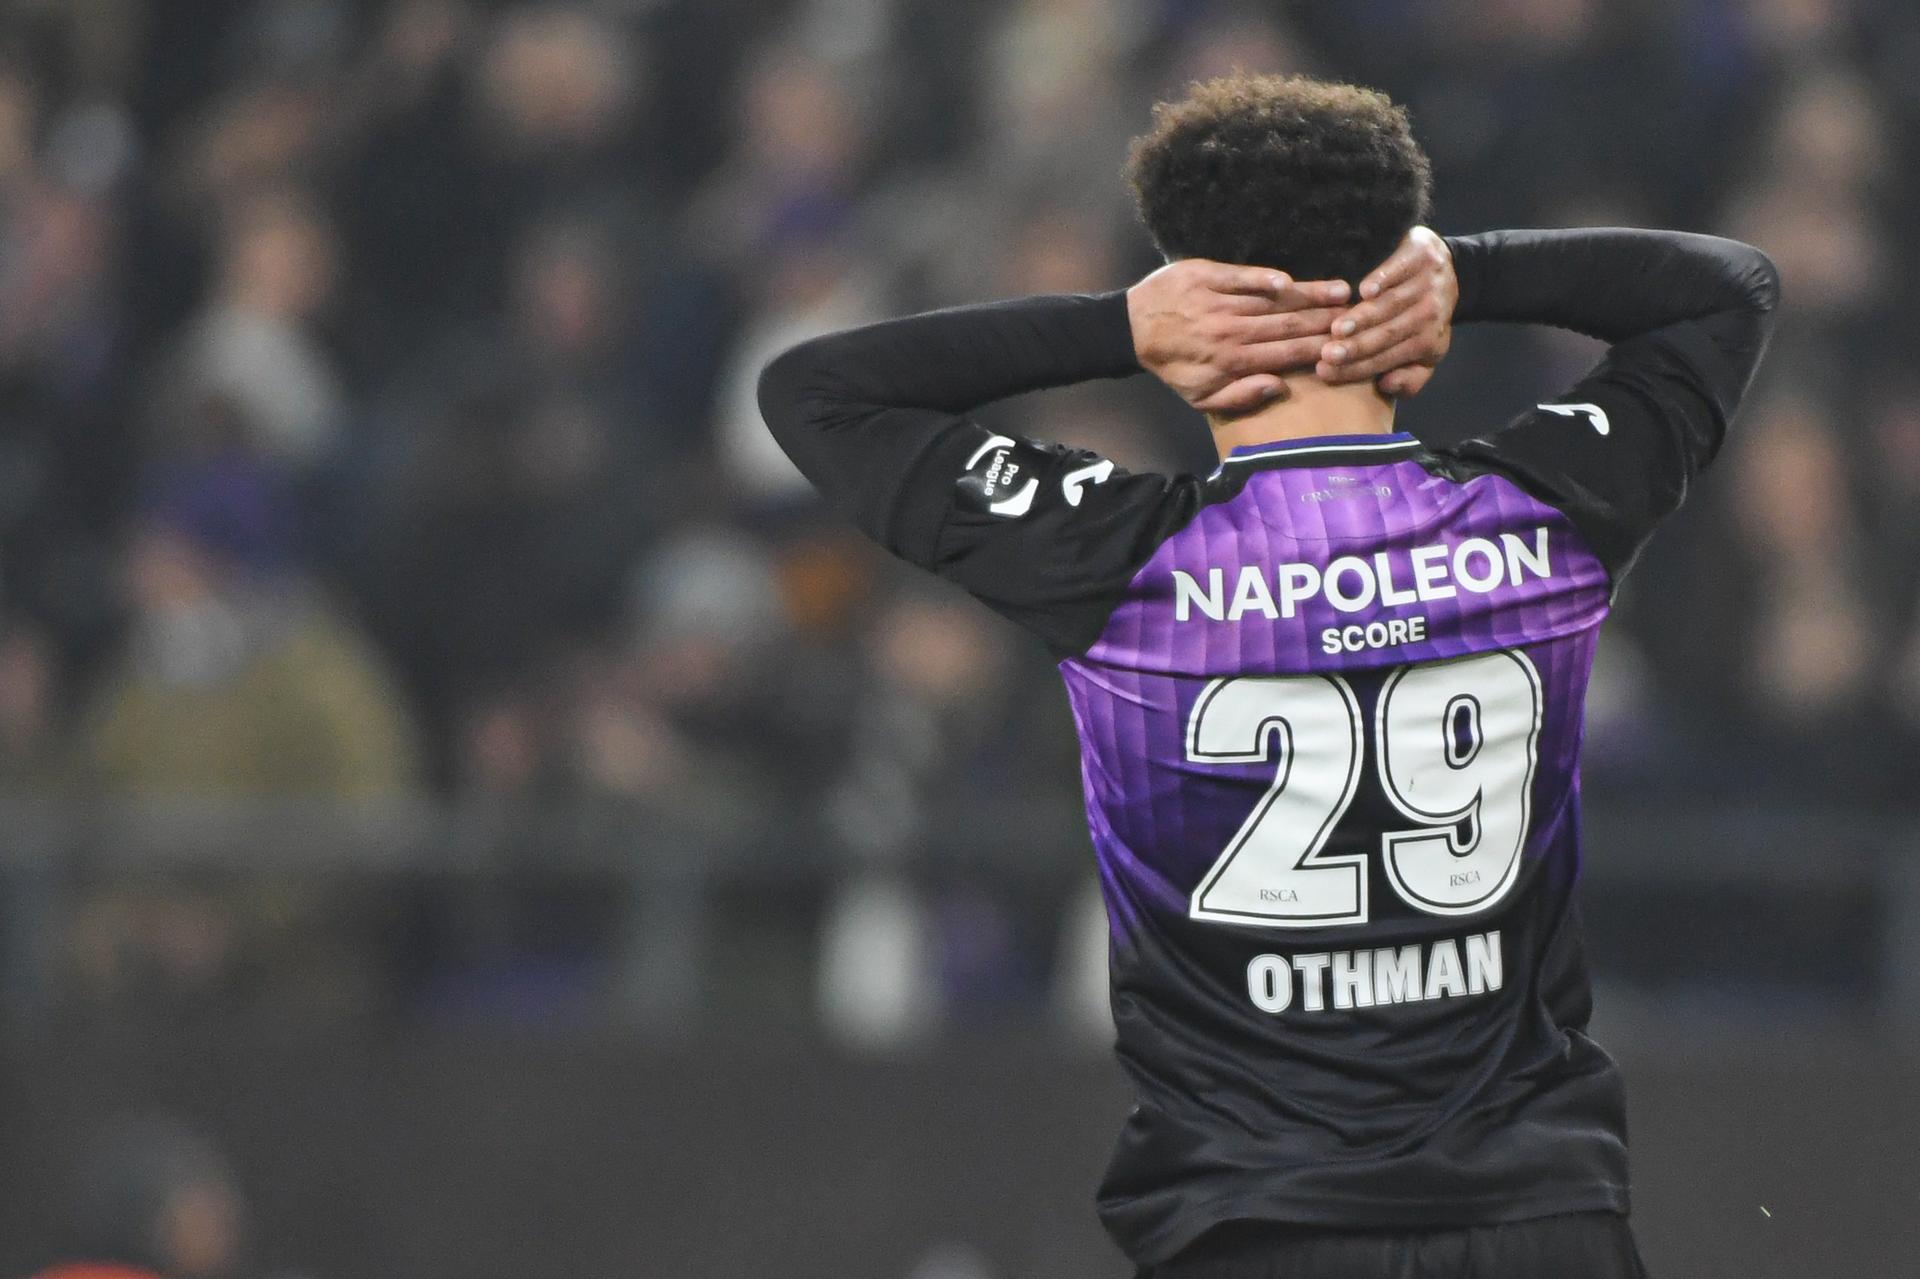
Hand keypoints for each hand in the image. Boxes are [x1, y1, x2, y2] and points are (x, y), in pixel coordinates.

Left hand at [1128, 260, 1350, 413]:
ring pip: (1271, 300)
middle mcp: (1230, 331)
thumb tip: (1279, 387)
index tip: (1348, 345)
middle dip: (1326, 320)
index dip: (1319, 349)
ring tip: (1342, 292)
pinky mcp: (1205, 276)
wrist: (1132, 329)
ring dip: (1309, 296)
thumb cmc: (1173, 366)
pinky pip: (1241, 277)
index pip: (1287, 354)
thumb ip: (1241, 396)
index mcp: (1233, 361)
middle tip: (1359, 314)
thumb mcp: (1201, 397)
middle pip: (1287, 325)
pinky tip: (1289, 281)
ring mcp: (1218, 302)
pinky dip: (1265, 279)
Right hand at [1317, 227, 1456, 397]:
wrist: (1451, 271)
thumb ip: (1409, 379)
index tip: (1324, 371)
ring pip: (1391, 304)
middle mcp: (1430, 315)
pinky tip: (1365, 290)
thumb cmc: (1424, 320)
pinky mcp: (1422, 256)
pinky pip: (1400, 270)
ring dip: (1363, 317)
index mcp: (1429, 343)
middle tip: (1327, 354)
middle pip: (1388, 333)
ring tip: (1336, 328)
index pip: (1387, 358)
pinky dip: (1384, 279)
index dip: (1356, 367)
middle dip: (1356, 346)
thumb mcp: (1425, 356)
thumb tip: (1387, 386)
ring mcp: (1427, 284)